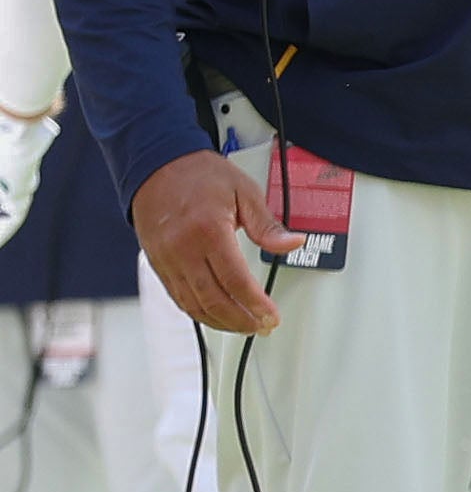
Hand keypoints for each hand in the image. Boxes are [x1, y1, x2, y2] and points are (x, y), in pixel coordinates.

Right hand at [133, 151, 284, 334]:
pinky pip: (177, 296)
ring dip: (220, 322)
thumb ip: (267, 225)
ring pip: (193, 304)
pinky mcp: (157, 263)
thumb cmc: (199, 174)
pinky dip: (198, 311)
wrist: (156, 164)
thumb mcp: (244, 191)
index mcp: (208, 231)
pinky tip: (216, 316)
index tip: (271, 316)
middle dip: (241, 320)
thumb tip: (293, 243)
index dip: (256, 304)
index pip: (235, 281)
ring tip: (244, 326)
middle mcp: (183, 249)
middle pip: (213, 300)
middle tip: (262, 327)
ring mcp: (166, 259)